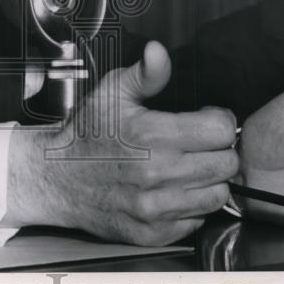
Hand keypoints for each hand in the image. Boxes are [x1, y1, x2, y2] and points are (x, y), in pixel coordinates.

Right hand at [4, 41, 238, 245]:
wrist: (57, 178)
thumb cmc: (87, 134)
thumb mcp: (111, 93)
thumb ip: (145, 74)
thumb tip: (159, 51)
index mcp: (152, 135)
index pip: (222, 130)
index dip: (219, 119)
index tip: (206, 118)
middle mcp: (158, 174)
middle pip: (227, 164)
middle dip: (219, 150)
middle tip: (200, 143)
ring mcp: (156, 208)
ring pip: (218, 195)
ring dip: (210, 180)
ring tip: (190, 167)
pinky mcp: (154, 233)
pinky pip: (198, 220)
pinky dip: (193, 206)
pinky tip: (174, 190)